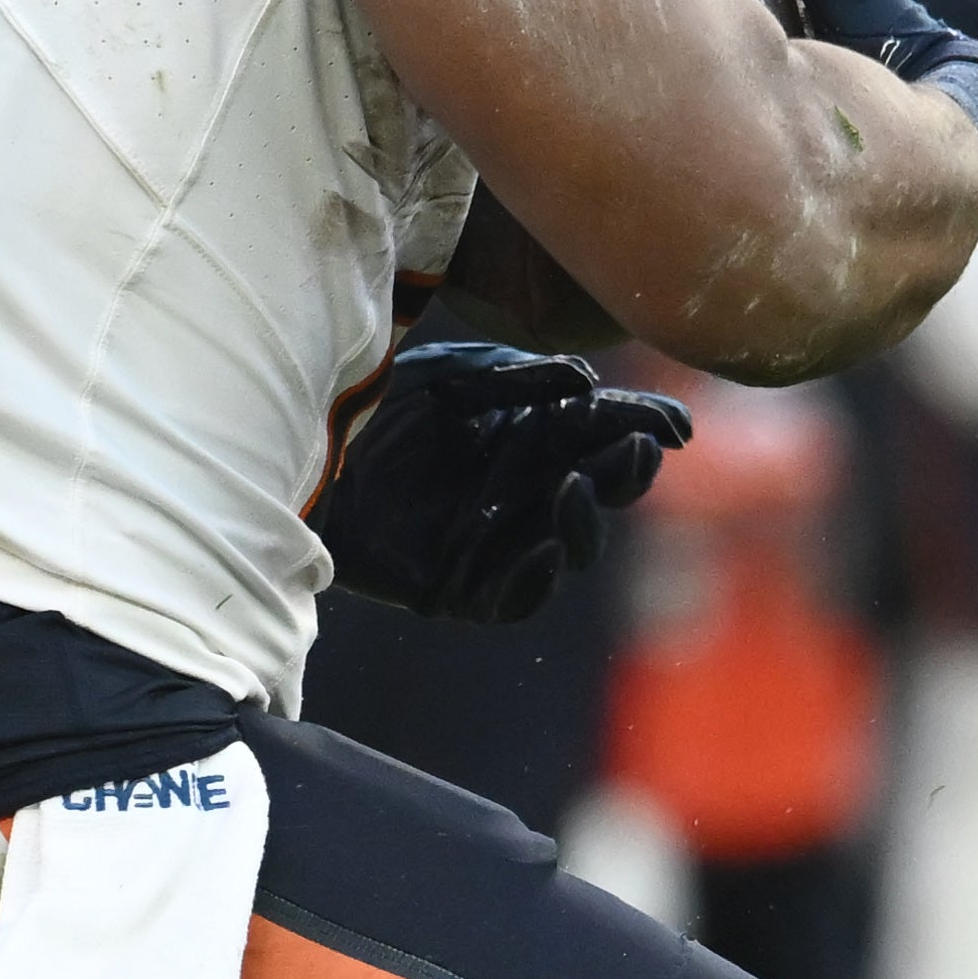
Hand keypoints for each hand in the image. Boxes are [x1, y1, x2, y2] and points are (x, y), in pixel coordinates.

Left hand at [320, 339, 693, 623]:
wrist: (302, 456)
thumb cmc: (371, 411)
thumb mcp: (451, 380)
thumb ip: (519, 381)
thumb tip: (588, 384)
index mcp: (531, 437)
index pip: (605, 436)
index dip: (643, 430)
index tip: (675, 425)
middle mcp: (523, 490)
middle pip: (602, 491)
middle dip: (627, 473)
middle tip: (638, 449)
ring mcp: (496, 541)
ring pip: (572, 546)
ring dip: (587, 520)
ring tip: (577, 481)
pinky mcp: (459, 588)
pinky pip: (517, 598)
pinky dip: (537, 578)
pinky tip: (545, 546)